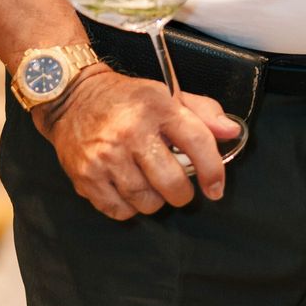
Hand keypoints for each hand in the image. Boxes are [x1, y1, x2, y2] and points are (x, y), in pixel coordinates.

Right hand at [33, 66, 241, 219]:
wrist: (72, 97)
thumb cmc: (126, 99)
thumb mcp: (167, 94)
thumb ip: (203, 113)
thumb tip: (232, 132)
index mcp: (157, 107)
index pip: (197, 143)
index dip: (213, 170)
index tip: (216, 187)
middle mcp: (131, 132)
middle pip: (172, 182)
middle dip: (183, 193)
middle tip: (180, 189)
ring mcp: (106, 156)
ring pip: (146, 201)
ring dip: (155, 200)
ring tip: (150, 184)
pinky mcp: (86, 176)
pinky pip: (120, 210)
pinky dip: (129, 207)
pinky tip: (128, 189)